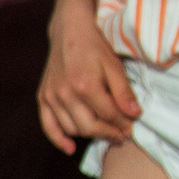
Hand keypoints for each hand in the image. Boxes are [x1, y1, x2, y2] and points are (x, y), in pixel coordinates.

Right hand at [36, 5, 138, 153]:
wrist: (69, 30)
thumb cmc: (94, 45)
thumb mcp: (114, 65)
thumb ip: (123, 91)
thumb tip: (134, 115)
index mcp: (86, 85)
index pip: (108, 115)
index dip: (122, 125)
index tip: (131, 129)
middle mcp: (66, 94)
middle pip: (90, 127)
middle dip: (108, 133)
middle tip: (121, 135)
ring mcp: (52, 97)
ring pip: (72, 128)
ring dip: (89, 135)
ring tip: (103, 132)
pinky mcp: (43, 97)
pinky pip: (48, 125)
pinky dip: (58, 139)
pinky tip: (70, 148)